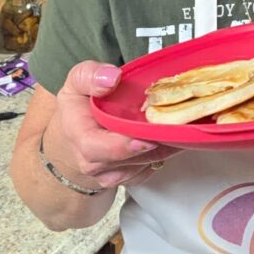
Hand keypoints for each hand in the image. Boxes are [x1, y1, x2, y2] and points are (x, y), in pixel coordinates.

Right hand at [44, 61, 178, 189]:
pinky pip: (148, 171)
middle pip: (125, 161)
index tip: (146, 139)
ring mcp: (109, 173)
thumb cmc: (80, 105)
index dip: (122, 146)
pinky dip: (162, 155)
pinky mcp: (126, 177)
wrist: (77, 133)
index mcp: (78, 135)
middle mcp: (92, 161)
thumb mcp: (77, 81)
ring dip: (161, 150)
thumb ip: (90, 75)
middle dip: (152, 146)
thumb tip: (112, 78)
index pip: (96, 148)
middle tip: (174, 130)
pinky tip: (170, 138)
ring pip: (141, 166)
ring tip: (177, 130)